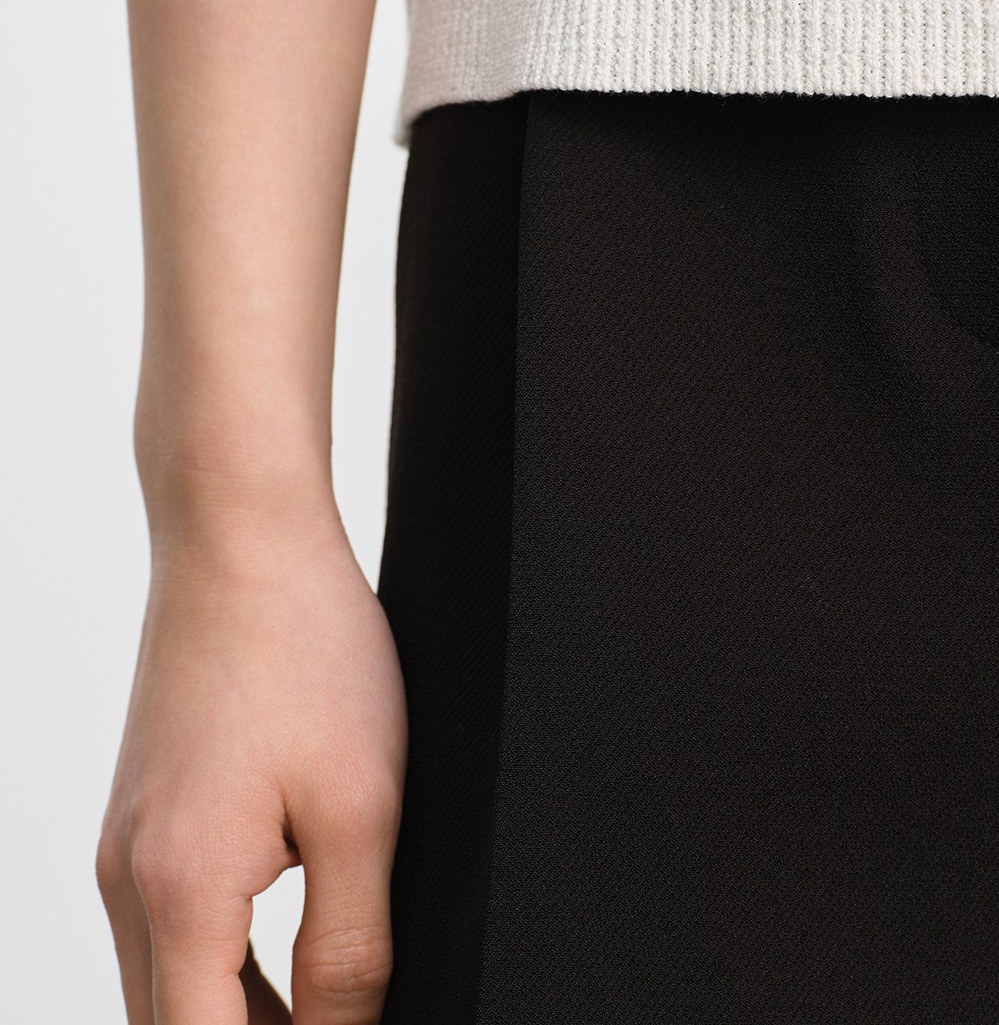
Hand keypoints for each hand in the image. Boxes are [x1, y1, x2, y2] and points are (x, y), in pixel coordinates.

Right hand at [96, 506, 407, 1024]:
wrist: (240, 533)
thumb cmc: (304, 647)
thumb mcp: (361, 809)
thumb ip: (350, 949)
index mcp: (178, 895)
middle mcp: (129, 883)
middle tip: (349, 1022)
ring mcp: (126, 849)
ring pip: (169, 991)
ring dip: (241, 1024)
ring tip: (333, 1014)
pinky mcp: (142, 818)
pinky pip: (171, 933)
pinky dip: (223, 969)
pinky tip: (293, 963)